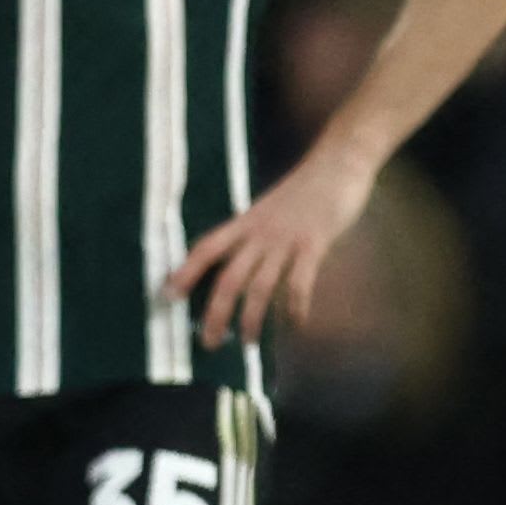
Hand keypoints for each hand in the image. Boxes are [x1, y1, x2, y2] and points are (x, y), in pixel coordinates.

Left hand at [169, 150, 371, 348]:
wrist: (338, 162)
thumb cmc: (308, 187)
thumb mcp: (273, 208)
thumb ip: (260, 233)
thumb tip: (249, 261)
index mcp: (246, 222)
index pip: (206, 248)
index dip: (185, 271)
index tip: (167, 295)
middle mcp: (260, 233)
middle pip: (229, 277)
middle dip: (216, 313)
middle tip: (209, 343)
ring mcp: (286, 239)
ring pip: (260, 286)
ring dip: (252, 319)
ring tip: (249, 343)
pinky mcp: (314, 244)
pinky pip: (299, 283)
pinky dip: (295, 308)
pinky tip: (296, 325)